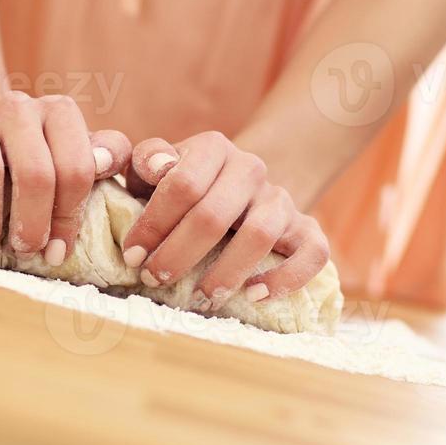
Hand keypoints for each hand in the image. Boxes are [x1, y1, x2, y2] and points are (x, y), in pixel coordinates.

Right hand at [0, 92, 130, 264]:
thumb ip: (105, 154)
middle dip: (33, 222)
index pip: (76, 168)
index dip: (69, 218)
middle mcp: (16, 106)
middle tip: (25, 252)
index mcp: (58, 112)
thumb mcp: (70, 153)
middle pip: (34, 171)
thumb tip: (104, 165)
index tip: (57, 252)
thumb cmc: (28, 156)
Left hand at [120, 131, 330, 308]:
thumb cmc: (184, 185)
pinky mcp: (307, 228)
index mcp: (213, 148)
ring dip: (226, 272)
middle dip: (178, 253)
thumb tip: (157, 168)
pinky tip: (255, 296)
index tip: (133, 256)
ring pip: (260, 235)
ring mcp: (281, 199)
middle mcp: (251, 168)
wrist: (239, 188)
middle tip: (154, 280)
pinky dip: (286, 278)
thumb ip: (147, 161)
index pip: (182, 184)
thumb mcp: (157, 167)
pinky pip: (312, 253)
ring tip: (200, 297)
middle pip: (214, 214)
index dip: (153, 224)